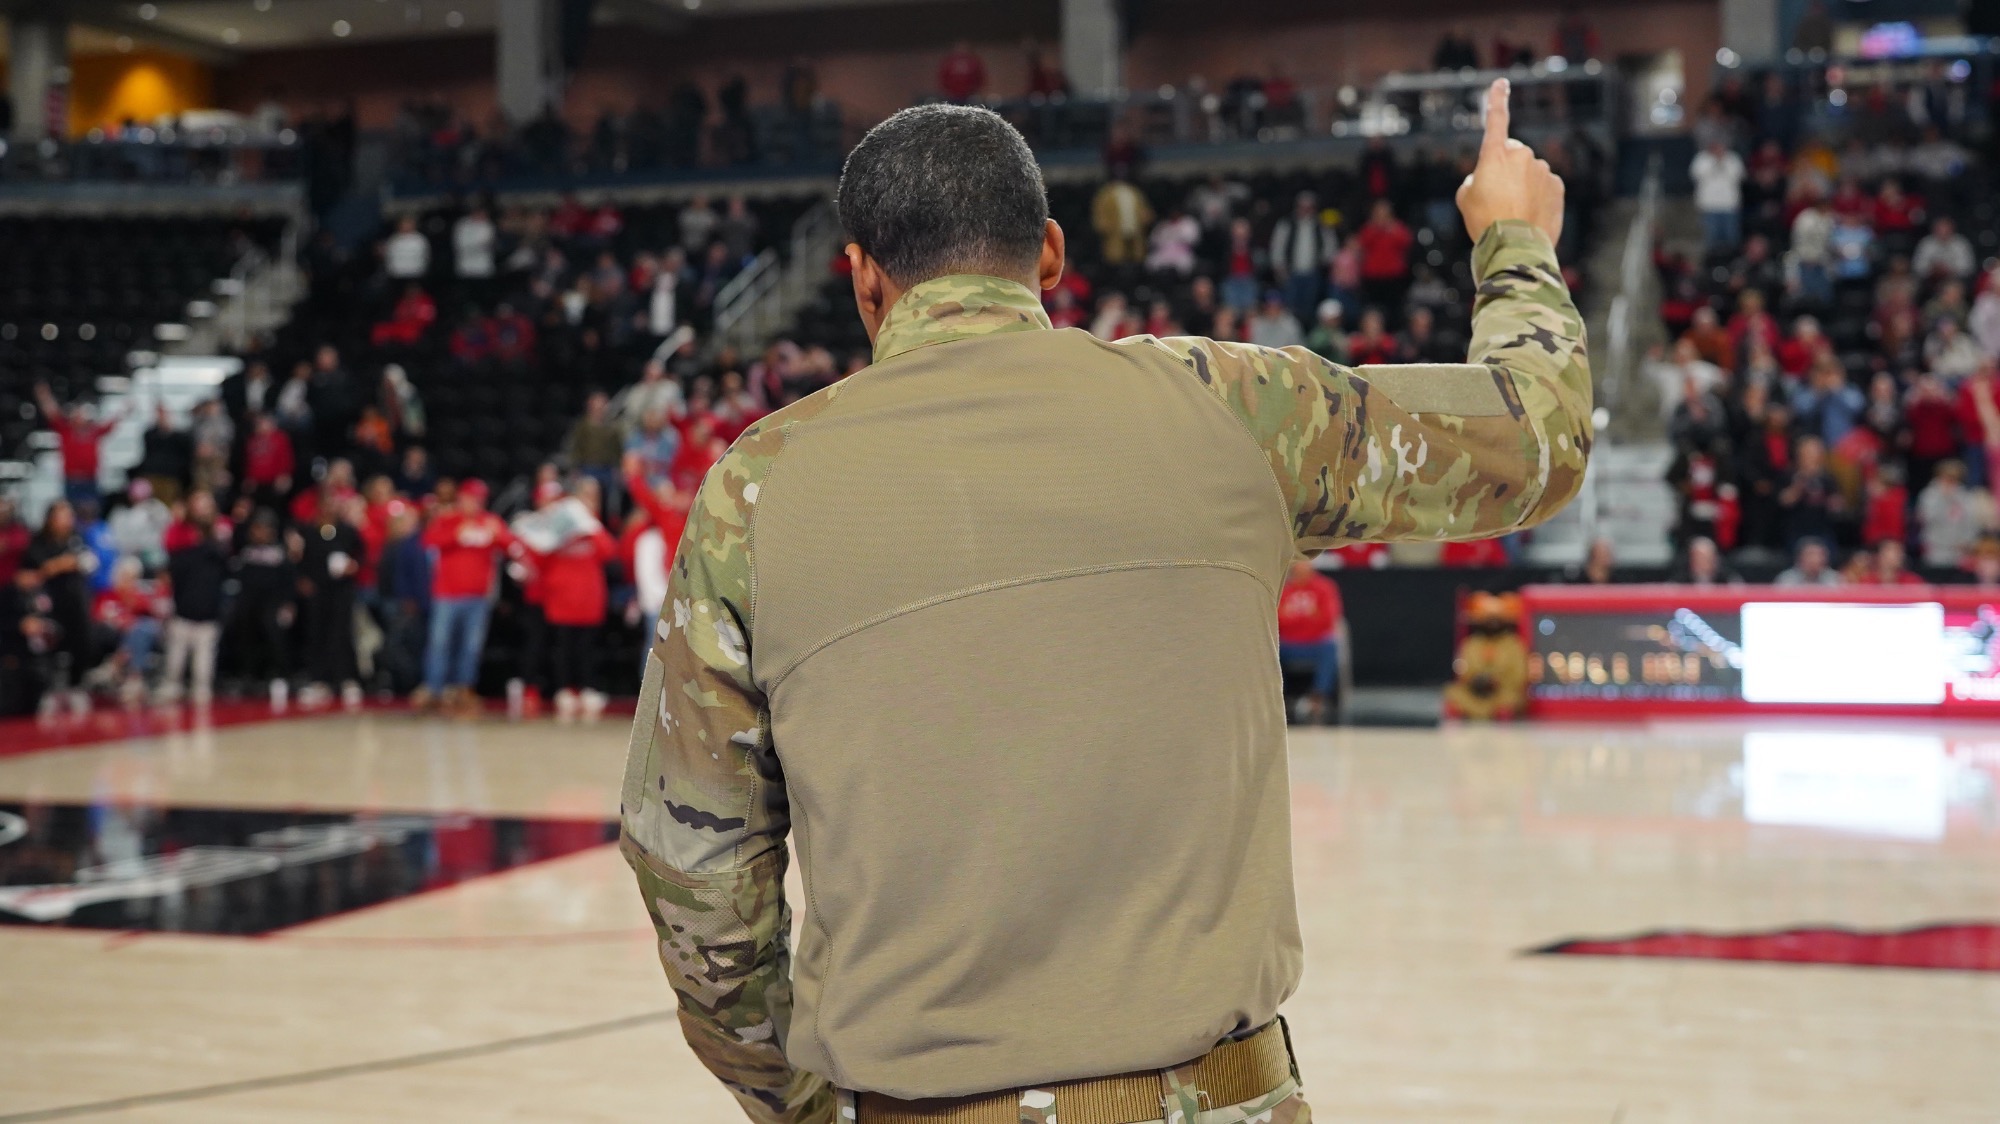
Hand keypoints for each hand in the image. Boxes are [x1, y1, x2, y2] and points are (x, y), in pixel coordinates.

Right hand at [1457, 79, 1564, 246]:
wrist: (1515, 245)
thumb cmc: (1484, 221)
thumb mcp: (1465, 197)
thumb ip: (1476, 178)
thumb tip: (1488, 177)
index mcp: (1495, 154)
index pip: (1496, 120)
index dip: (1496, 100)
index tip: (1501, 83)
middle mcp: (1521, 155)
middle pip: (1512, 156)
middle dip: (1506, 170)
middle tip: (1497, 198)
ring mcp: (1542, 169)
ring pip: (1529, 172)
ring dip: (1522, 185)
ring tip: (1513, 211)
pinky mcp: (1557, 185)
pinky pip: (1544, 185)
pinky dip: (1538, 196)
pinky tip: (1529, 214)